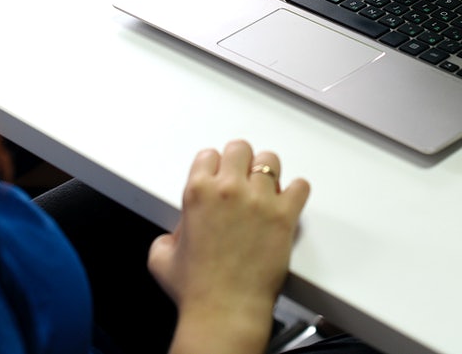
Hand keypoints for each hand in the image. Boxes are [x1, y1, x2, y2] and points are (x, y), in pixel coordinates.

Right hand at [149, 140, 310, 353]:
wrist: (224, 311)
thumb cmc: (196, 290)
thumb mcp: (161, 257)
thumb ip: (168, 234)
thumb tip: (180, 233)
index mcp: (197, 193)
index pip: (208, 155)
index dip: (213, 167)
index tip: (218, 176)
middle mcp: (228, 190)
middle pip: (240, 149)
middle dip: (240, 162)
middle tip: (242, 178)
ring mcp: (258, 201)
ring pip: (270, 160)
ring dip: (267, 173)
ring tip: (266, 188)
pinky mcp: (283, 216)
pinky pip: (299, 186)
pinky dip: (295, 191)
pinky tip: (288, 201)